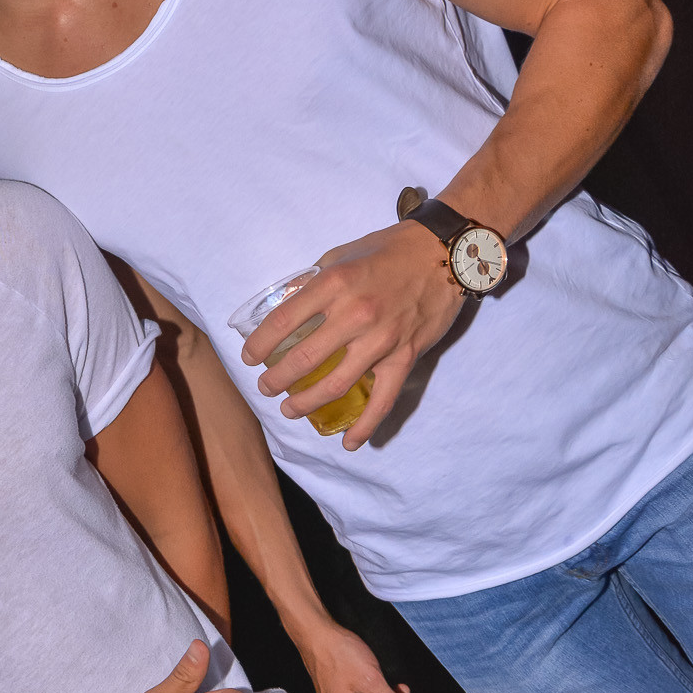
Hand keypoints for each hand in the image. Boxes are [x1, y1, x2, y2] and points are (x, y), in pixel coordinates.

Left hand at [240, 219, 462, 449]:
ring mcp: (381, 340)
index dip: (260, 344)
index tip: (250, 358)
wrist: (443, 254)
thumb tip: (285, 304)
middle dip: (277, 380)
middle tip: (266, 387)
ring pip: (335, 385)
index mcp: (334, 285)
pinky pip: (382, 400)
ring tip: (289, 410)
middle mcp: (355, 314)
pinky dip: (365, 426)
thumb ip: (312, 281)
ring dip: (306, 403)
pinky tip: (349, 442)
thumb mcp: (340, 254)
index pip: (283, 322)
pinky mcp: (405, 357)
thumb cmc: (389, 250)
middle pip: (303, 359)